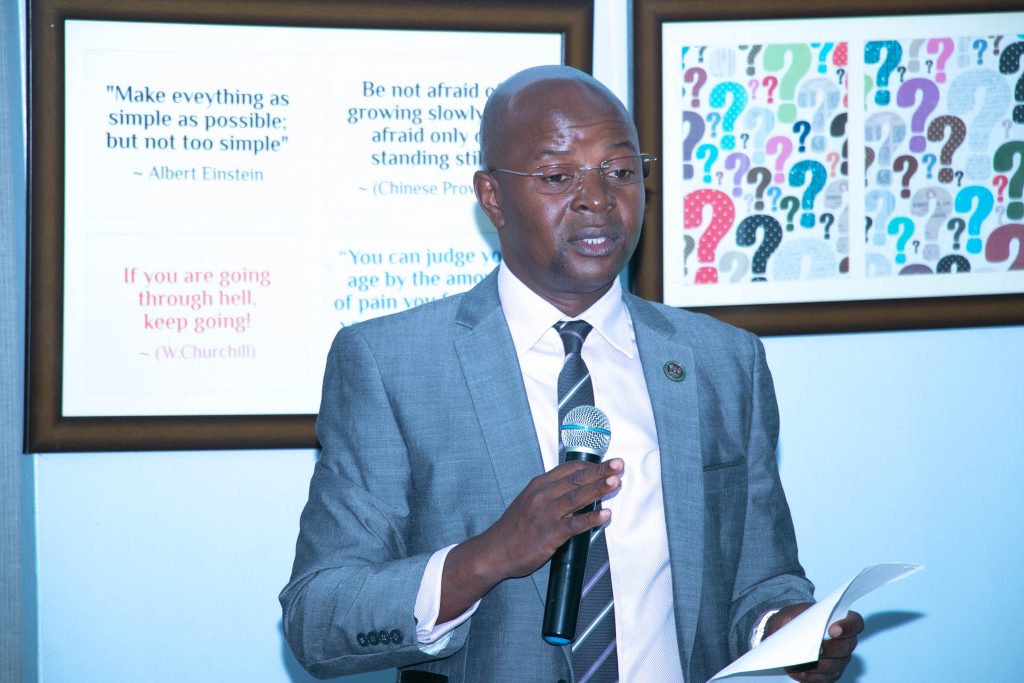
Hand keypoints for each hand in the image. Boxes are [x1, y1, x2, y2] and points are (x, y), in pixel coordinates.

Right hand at [482, 457, 623, 578]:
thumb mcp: (530, 501)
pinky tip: (605, 515)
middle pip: (576, 479)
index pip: (569, 469)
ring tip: (615, 482)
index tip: (607, 463)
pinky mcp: (549, 534)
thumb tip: (577, 488)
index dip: (591, 465)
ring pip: (577, 497)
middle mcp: (543, 495)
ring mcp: (546, 514)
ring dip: (598, 488)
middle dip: (600, 471)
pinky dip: (591, 519)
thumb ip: (551, 493)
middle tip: (619, 464)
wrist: (495, 551)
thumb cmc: (515, 528)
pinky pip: (574, 525)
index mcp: (539, 485)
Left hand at [765, 603, 863, 682]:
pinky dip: (809, 675)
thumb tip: (797, 628)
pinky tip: (796, 671)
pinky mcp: (830, 674)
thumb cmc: (792, 622)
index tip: (833, 630)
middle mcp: (846, 641)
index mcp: (841, 620)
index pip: (855, 622)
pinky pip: (823, 678)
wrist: (785, 635)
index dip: (848, 626)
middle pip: (845, 647)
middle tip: (816, 650)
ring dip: (815, 665)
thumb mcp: (790, 613)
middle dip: (829, 649)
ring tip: (797, 662)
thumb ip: (794, 616)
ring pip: (833, 665)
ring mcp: (840, 659)